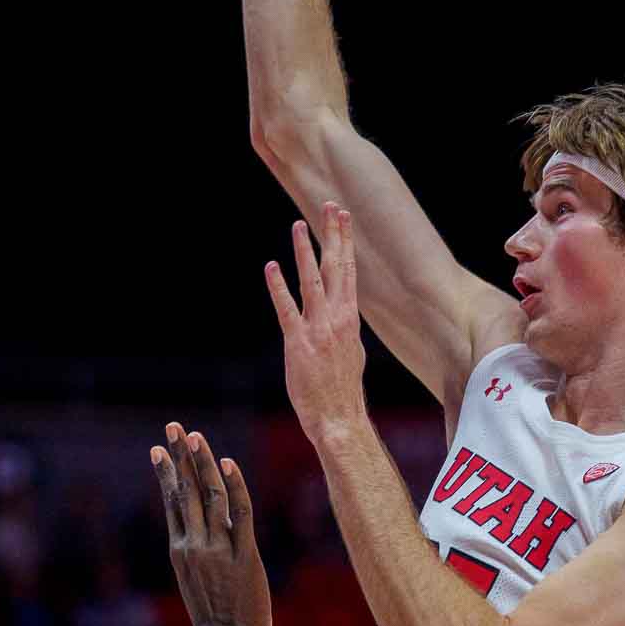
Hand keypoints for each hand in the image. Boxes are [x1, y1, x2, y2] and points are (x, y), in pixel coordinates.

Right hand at [152, 426, 271, 625]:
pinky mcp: (244, 555)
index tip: (159, 449)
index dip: (167, 473)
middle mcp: (195, 544)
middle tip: (173, 427)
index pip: (172, 501)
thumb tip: (196, 521)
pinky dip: (233, 487)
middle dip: (179, 456)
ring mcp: (218, 549)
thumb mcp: (195, 577)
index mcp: (180, 549)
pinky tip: (227, 464)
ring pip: (209, 496)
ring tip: (195, 437)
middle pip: (186, 491)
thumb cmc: (214, 614)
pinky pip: (240, 514)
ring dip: (202, 463)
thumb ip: (196, 547)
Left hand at [264, 202, 367, 447]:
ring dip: (305, 251)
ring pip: (312, 281)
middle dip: (333, 235)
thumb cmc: (343, 390)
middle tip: (331, 206)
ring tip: (299, 225)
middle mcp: (338, 317)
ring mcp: (318, 329)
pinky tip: (271, 267)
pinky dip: (278, 287)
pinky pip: (287, 309)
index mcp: (350, 317)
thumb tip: (343, 313)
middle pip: (336, 267)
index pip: (349, 270)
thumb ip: (345, 327)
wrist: (340, 419)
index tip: (344, 217)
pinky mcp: (298, 343)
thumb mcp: (352, 351)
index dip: (345, 242)